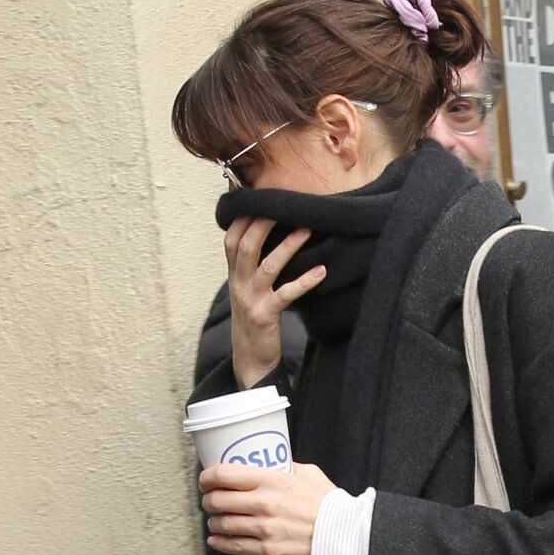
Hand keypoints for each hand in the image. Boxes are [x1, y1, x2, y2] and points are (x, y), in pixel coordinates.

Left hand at [202, 461, 334, 554]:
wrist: (344, 535)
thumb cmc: (328, 504)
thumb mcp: (307, 473)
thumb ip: (284, 468)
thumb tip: (270, 464)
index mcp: (271, 480)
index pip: (224, 475)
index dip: (207, 477)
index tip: (205, 480)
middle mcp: (263, 503)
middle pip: (217, 500)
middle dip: (208, 500)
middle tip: (209, 500)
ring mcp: (263, 528)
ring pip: (222, 524)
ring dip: (213, 521)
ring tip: (216, 519)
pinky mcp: (267, 550)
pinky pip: (234, 546)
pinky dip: (219, 542)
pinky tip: (216, 539)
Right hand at [226, 218, 325, 388]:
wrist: (250, 359)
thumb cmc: (254, 318)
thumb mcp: (246, 288)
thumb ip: (251, 264)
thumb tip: (264, 233)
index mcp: (233, 274)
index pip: (231, 238)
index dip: (243, 215)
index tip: (260, 195)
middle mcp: (238, 284)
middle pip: (246, 245)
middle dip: (263, 221)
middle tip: (286, 203)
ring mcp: (250, 300)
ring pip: (267, 266)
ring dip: (288, 246)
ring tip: (308, 228)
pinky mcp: (265, 316)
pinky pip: (286, 294)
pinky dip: (305, 281)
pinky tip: (321, 272)